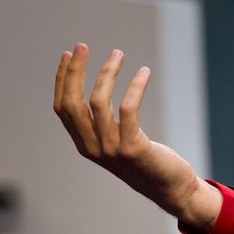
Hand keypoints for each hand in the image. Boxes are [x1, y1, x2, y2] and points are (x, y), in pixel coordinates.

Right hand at [53, 43, 221, 230]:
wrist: (170, 188)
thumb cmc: (146, 161)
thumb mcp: (117, 141)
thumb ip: (103, 125)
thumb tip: (97, 91)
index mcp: (84, 144)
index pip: (63, 107)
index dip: (63, 80)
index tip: (68, 55)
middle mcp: (92, 147)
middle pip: (73, 103)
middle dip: (75, 71)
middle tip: (82, 46)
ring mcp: (110, 149)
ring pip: (98, 102)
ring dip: (107, 73)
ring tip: (118, 53)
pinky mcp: (132, 148)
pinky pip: (128, 109)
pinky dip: (135, 86)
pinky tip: (144, 72)